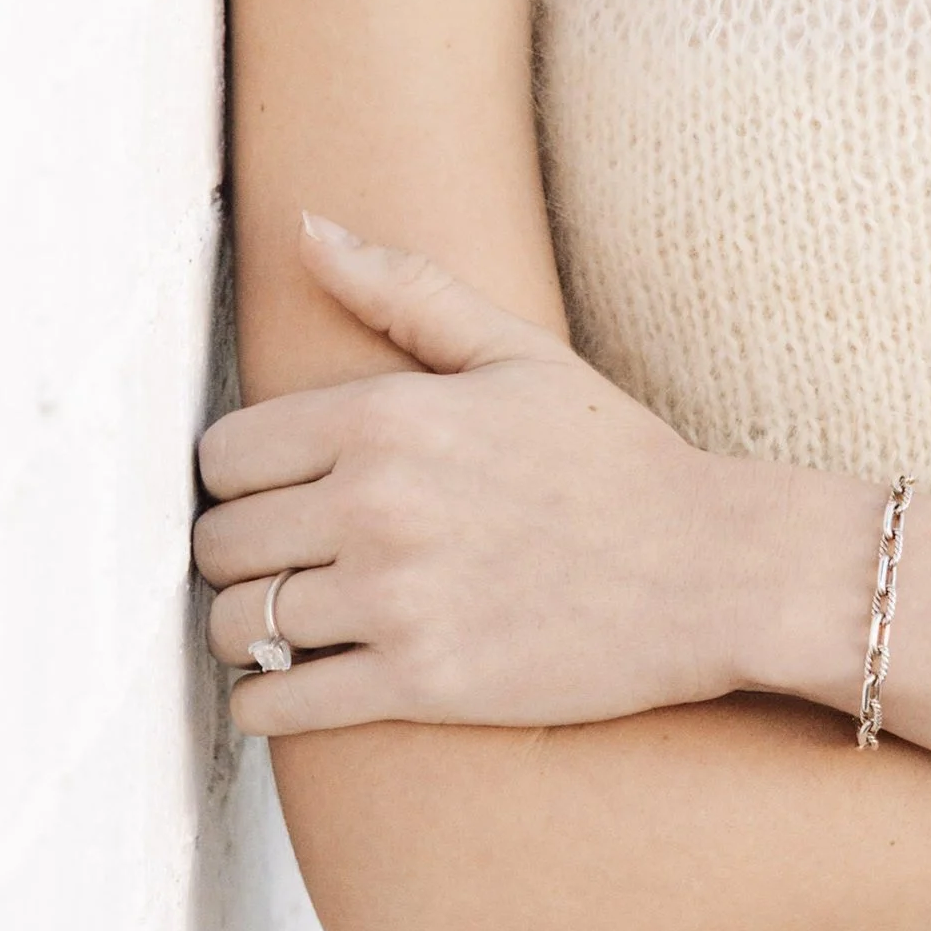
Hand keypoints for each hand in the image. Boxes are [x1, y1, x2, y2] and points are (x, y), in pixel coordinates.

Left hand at [195, 217, 856, 734]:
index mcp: (389, 415)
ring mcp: (397, 599)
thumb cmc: (613, 459)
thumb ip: (404, 289)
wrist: (711, 569)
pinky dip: (269, 701)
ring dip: (249, 628)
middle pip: (219, 542)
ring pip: (238, 624)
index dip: (237, 477)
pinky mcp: (421, 684)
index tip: (270, 494)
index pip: (224, 453)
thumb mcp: (517, 352)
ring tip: (288, 622)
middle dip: (239, 553)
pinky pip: (280, 705)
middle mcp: (378, 504)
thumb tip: (306, 225)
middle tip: (280, 561)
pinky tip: (295, 683)